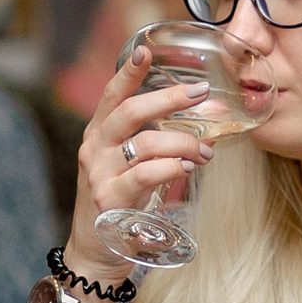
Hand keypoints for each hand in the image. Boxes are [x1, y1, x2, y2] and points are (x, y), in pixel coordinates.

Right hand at [65, 41, 216, 283]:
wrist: (97, 252)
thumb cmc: (122, 203)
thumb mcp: (130, 166)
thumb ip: (154, 142)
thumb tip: (204, 121)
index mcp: (99, 135)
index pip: (111, 96)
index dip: (127, 73)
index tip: (145, 50)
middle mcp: (95, 149)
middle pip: (129, 112)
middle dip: (168, 99)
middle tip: (200, 92)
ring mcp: (100, 174)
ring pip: (144, 143)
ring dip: (183, 142)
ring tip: (205, 151)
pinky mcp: (110, 199)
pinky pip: (145, 174)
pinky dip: (172, 167)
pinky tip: (189, 168)